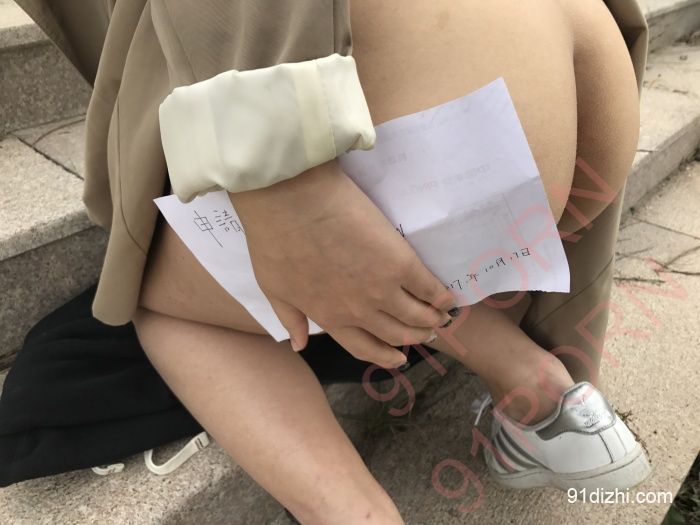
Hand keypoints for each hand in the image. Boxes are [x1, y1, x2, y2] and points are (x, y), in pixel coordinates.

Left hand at [229, 160, 456, 367]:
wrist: (291, 203)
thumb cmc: (275, 240)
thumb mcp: (274, 288)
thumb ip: (291, 319)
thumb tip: (300, 346)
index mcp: (330, 317)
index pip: (363, 348)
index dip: (384, 356)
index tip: (398, 358)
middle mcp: (359, 312)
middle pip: (396, 334)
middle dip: (414, 336)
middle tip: (428, 332)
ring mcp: (382, 289)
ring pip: (416, 316)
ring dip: (432, 320)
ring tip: (441, 317)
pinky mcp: (400, 263)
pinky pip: (429, 288)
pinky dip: (441, 296)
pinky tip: (449, 297)